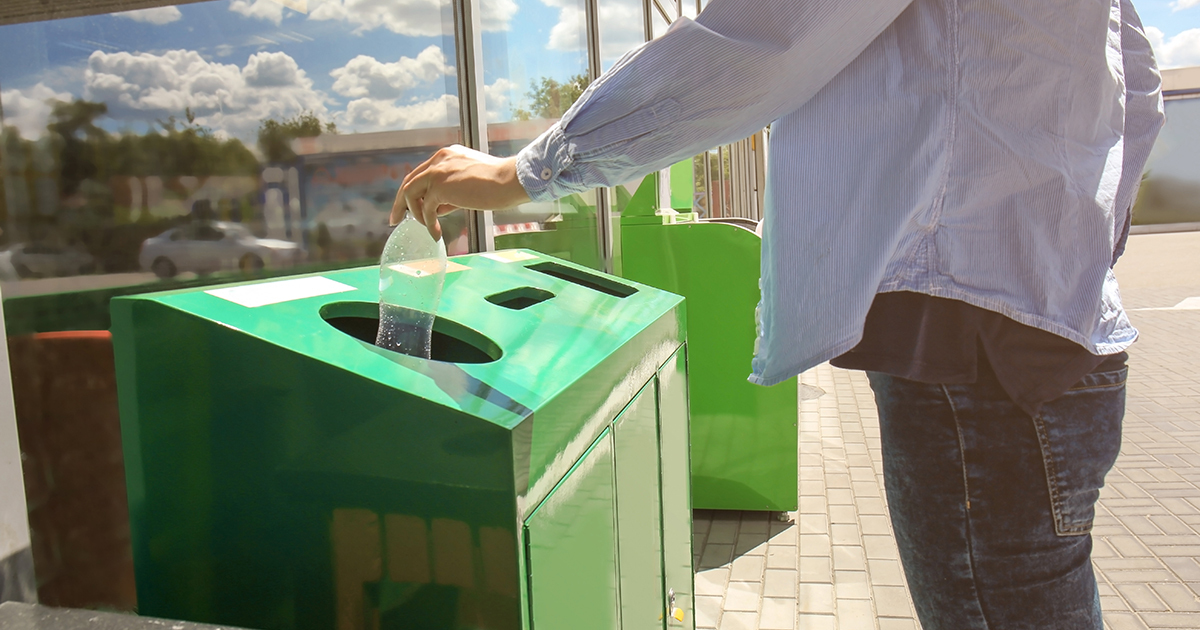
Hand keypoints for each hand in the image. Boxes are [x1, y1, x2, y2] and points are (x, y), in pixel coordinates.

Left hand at [392, 144, 531, 240]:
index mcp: (446, 155)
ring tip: (427, 229)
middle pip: (409, 181)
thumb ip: (452, 193)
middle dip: (400, 203)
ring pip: (410, 193)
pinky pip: (425, 209)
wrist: (508, 180)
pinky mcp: (440, 186)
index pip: (421, 174)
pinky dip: (428, 223)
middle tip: (394, 220)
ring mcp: (437, 171)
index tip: (408, 207)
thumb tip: (438, 208)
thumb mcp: (470, 184)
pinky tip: (436, 234)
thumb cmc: (497, 184)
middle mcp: (438, 159)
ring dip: (414, 214)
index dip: (412, 192)